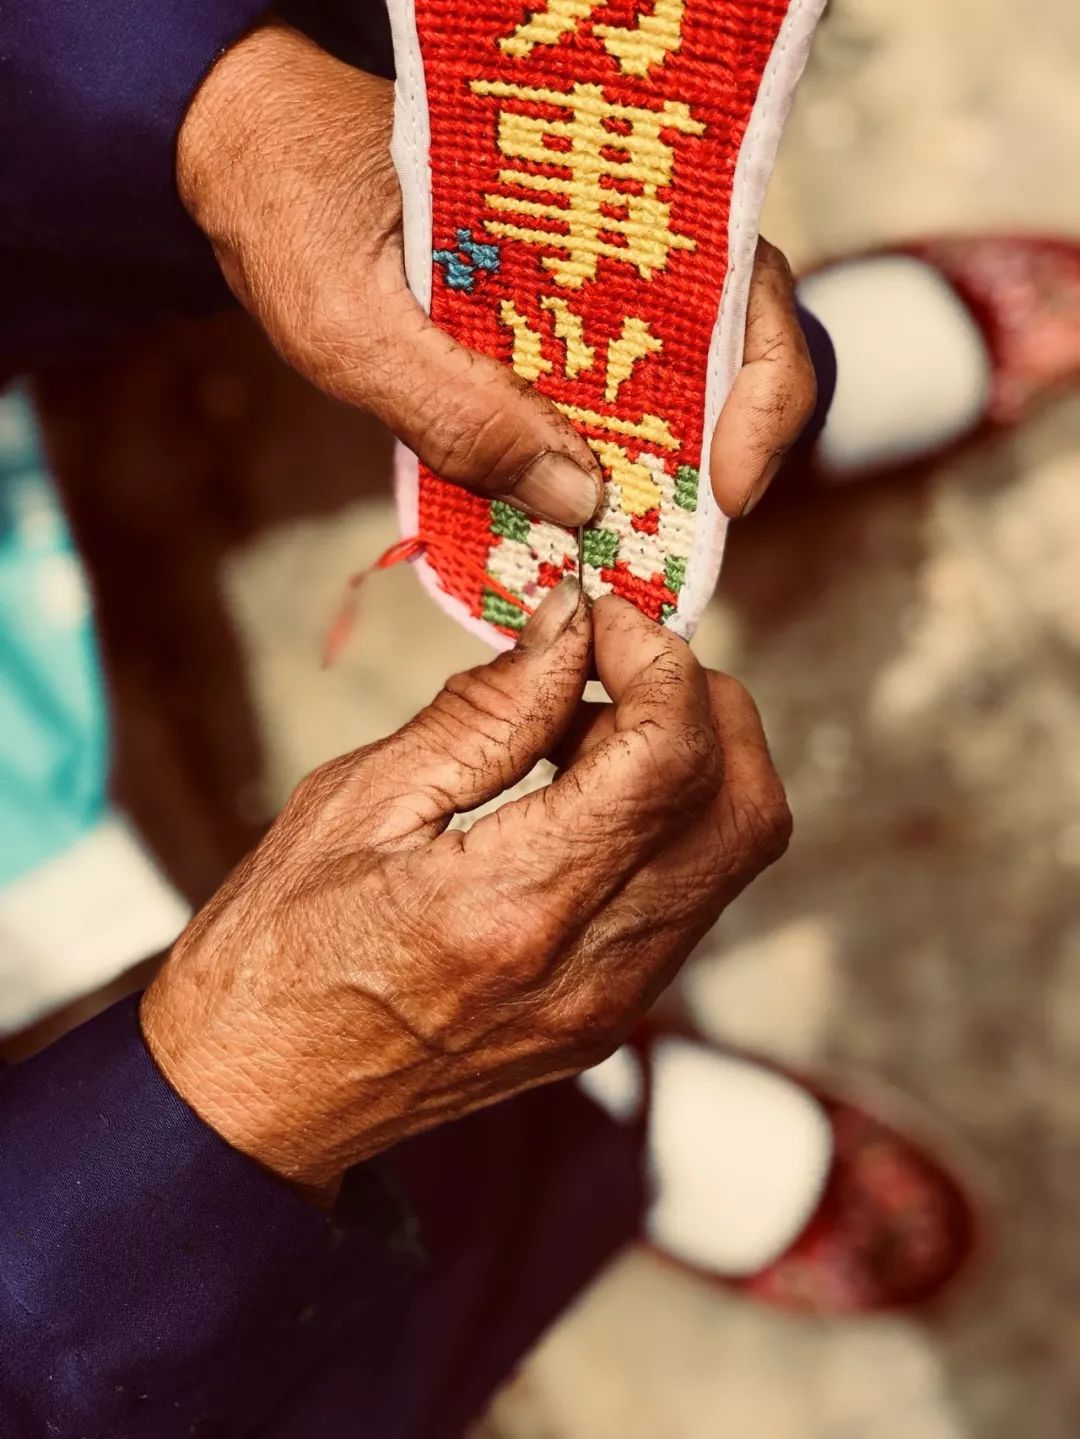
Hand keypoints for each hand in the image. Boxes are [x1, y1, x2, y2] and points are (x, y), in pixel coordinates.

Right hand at [140, 586, 790, 1200]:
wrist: (262, 1098)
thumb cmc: (279, 950)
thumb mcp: (360, 802)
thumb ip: (483, 712)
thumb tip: (570, 625)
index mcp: (516, 907)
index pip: (671, 757)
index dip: (658, 658)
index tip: (601, 616)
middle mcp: (593, 969)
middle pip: (746, 806)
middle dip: (705, 700)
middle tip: (613, 660)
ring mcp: (616, 1006)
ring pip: (736, 850)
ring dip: (691, 757)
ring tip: (582, 729)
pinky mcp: (614, 1018)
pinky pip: (691, 893)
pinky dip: (667, 817)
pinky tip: (582, 796)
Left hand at [176, 22, 814, 524]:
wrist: (247, 152)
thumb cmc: (294, 206)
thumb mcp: (351, 321)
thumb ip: (452, 408)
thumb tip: (574, 499)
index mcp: (591, 201)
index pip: (738, 278)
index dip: (767, 386)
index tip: (730, 484)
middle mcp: (606, 237)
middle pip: (727, 336)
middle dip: (727, 444)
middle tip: (683, 540)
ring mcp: (574, 285)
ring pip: (664, 374)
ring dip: (661, 462)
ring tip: (628, 543)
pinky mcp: (535, 326)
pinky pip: (592, 393)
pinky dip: (593, 456)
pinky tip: (565, 513)